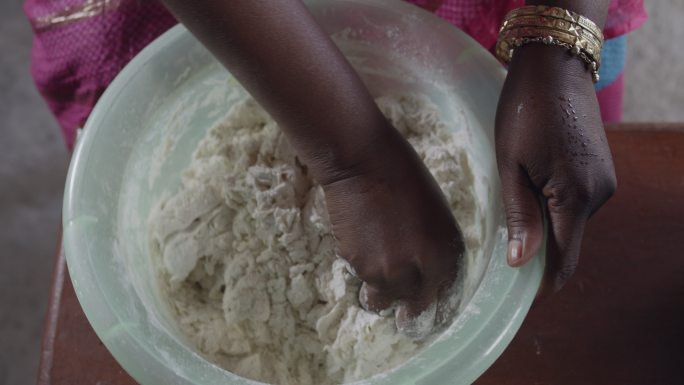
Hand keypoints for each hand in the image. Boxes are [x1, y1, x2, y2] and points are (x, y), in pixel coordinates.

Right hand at [321, 126, 464, 337]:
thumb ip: (436, 246)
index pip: (444, 294)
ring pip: (381, 297)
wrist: (362, 162)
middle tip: (400, 308)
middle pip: (413, 305)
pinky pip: (360, 276)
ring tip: (375, 266)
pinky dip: (361, 267)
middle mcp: (417, 271)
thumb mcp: (436, 213)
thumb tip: (426, 268)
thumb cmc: (404, 175)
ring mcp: (384, 271)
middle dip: (407, 306)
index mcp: (444, 254)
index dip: (433, 298)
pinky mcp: (356, 265)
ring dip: (379, 288)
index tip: (423, 300)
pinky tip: (361, 242)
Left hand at [495, 44, 615, 294]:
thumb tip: (521, 264)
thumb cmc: (524, 113)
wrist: (554, 68)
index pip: (563, 260)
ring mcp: (603, 182)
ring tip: (511, 217)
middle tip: (502, 258)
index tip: (520, 300)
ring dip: (545, 228)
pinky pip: (575, 203)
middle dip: (539, 257)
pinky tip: (530, 194)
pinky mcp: (600, 170)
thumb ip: (521, 216)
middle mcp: (599, 194)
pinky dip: (553, 209)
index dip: (542, 285)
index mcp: (576, 197)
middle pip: (568, 244)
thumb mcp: (511, 166)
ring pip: (570, 223)